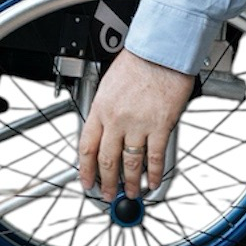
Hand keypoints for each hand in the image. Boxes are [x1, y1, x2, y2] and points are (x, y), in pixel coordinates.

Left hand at [78, 48, 193, 198]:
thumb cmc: (138, 61)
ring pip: (130, 164)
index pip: (86, 147)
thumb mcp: (109, 84)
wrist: (161, 50)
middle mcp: (116, 119)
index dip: (84, 170)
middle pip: (106, 160)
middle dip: (105, 183)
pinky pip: (155, 157)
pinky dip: (154, 174)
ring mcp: (138, 125)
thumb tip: (105, 129)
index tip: (86, 182)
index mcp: (100, 108)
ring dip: (129, 183)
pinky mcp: (160, 126)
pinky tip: (153, 183)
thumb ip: (105, 109)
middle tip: (106, 195)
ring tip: (130, 194)